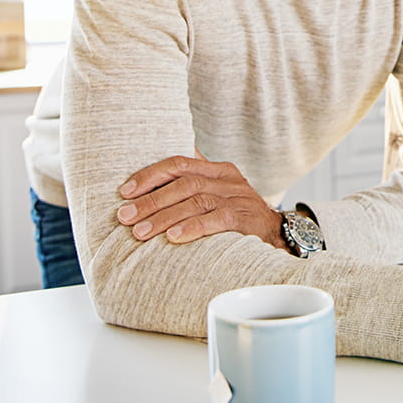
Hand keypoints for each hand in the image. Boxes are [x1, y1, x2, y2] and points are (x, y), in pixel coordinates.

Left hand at [116, 150, 287, 250]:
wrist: (277, 234)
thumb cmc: (238, 213)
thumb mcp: (218, 191)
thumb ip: (192, 180)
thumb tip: (154, 174)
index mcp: (217, 169)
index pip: (179, 163)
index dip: (150, 175)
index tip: (124, 192)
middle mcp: (227, 180)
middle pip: (184, 183)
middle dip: (150, 200)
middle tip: (124, 216)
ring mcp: (237, 198)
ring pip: (195, 201)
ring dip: (164, 217)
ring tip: (140, 232)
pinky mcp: (245, 219)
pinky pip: (217, 220)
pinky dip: (193, 228)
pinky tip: (173, 238)